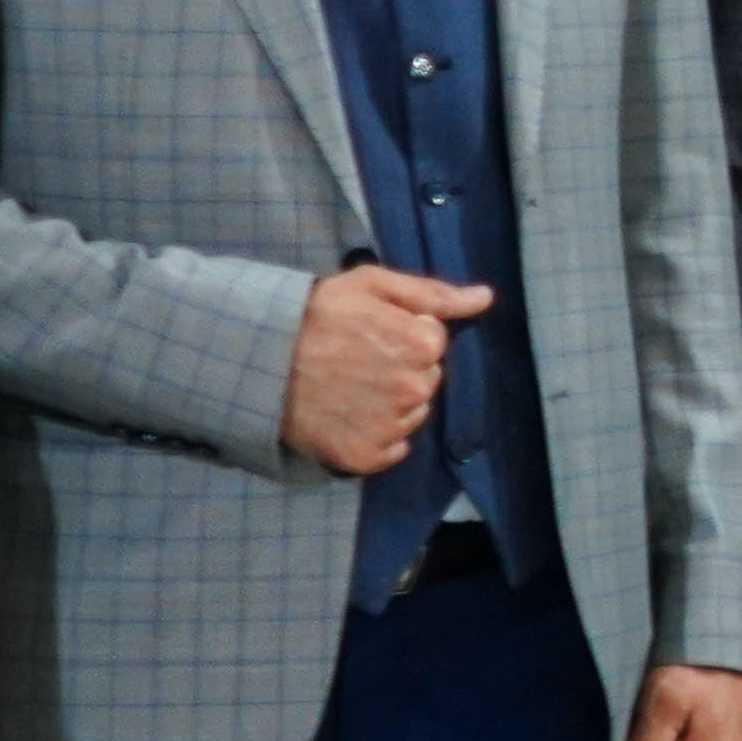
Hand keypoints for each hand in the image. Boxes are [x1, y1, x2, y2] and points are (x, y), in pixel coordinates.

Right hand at [281, 265, 492, 475]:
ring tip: (348, 386)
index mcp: (421, 344)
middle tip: (358, 360)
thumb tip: (485, 298)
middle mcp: (412, 389)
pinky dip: (376, 436)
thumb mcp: (372, 284)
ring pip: (411, 415)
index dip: (406, 335)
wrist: (257, 359)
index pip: (435, 344)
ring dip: (391, 404)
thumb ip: (433, 293)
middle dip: (402, 369)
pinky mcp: (364, 456)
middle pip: (426, 381)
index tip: (373, 332)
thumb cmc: (315, 314)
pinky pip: (392, 448)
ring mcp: (389, 425)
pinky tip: (347, 414)